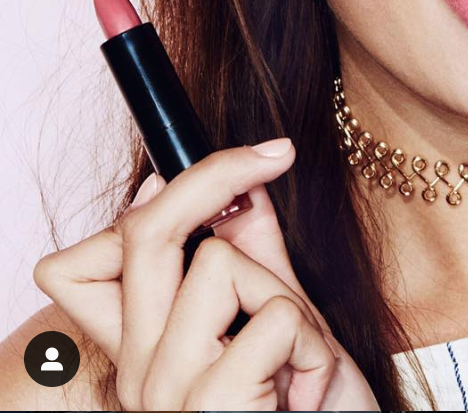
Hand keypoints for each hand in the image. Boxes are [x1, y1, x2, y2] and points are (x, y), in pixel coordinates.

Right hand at [32, 141, 380, 409]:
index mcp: (141, 351)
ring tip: (295, 352)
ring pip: (218, 263)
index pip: (79, 263)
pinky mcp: (213, 408)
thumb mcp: (279, 321)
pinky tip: (308, 388)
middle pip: (143, 233)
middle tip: (273, 155)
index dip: (154, 197)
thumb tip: (243, 182)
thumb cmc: (307, 409)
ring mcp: (168, 393)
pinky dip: (312, 344)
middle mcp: (139, 373)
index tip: (223, 167)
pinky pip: (275, 318)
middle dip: (214, 175)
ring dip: (282, 293)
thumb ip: (254, 255)